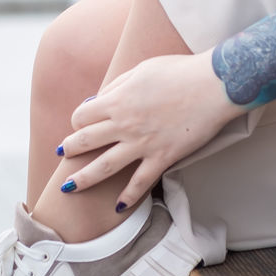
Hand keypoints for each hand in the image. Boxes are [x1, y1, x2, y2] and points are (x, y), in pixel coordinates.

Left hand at [58, 51, 238, 209]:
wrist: (213, 85)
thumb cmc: (180, 71)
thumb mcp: (142, 68)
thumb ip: (118, 85)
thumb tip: (99, 100)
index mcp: (118, 100)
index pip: (83, 115)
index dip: (78, 119)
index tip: (80, 123)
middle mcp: (125, 124)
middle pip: (86, 141)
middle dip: (70, 149)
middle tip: (62, 154)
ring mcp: (142, 144)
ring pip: (103, 167)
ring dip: (83, 179)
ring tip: (68, 188)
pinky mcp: (162, 157)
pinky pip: (140, 182)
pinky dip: (128, 196)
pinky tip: (118, 206)